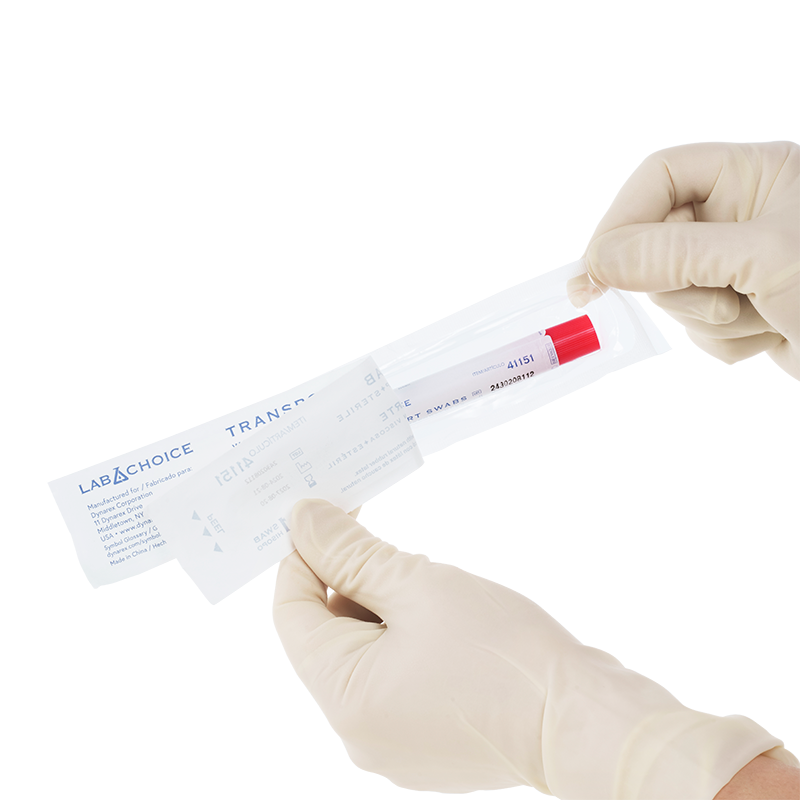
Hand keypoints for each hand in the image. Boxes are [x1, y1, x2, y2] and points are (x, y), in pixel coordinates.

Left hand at [273, 499, 790, 796]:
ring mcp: (388, 739)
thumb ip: (351, 552)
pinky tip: (437, 616)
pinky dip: (399, 636)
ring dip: (377, 605)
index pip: (292, 610)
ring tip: (423, 582)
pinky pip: (387, 674)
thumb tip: (302, 519)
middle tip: (383, 537)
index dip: (303, 555)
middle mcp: (356, 729)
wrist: (581, 721)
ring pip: (358, 650)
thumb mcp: (418, 585)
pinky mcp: (418, 739)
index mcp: (344, 696)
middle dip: (346, 577)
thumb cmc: (505, 655)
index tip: (327, 517)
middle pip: (324, 632)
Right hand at [568, 141, 799, 377]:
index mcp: (757, 174)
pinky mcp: (741, 308)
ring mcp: (740, 265)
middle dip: (680, 283)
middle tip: (718, 300)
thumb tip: (600, 260)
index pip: (662, 177)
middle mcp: (744, 215)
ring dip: (709, 318)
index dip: (624, 220)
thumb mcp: (764, 258)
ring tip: (766, 316)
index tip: (597, 270)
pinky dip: (725, 341)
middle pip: (657, 240)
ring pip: (673, 292)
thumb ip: (674, 252)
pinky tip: (770, 334)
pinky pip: (696, 327)